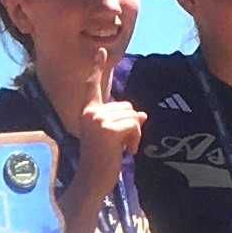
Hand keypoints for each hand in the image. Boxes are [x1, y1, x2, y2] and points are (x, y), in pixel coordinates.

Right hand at [73, 46, 142, 200]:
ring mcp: (98, 120)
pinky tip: (125, 152)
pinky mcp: (108, 129)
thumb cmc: (101, 162)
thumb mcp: (113, 138)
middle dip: (131, 126)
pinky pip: (135, 126)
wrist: (91, 181)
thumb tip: (143, 115)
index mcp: (88, 112)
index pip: (93, 87)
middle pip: (127, 106)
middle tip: (119, 146)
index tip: (100, 51)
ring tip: (121, 150)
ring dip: (134, 135)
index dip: (97, 68)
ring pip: (133, 116)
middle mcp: (91, 112)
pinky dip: (135, 140)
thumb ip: (124, 122)